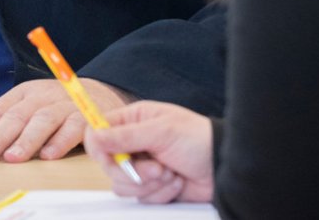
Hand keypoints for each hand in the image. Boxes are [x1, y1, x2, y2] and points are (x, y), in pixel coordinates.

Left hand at [0, 78, 127, 163]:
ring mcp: (64, 105)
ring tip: (12, 158)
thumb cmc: (53, 106)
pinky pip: (73, 128)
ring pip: (43, 120)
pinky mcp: (86, 117)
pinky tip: (48, 156)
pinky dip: (61, 141)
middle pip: (18, 115)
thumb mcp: (21, 108)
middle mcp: (42, 96)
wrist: (99, 95)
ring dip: (27, 140)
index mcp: (23, 93)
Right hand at [84, 101, 213, 203]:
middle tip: (156, 169)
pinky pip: (141, 197)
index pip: (99, 131)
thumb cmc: (198, 139)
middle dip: (132, 171)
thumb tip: (94, 135)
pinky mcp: (151, 186)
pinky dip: (160, 193)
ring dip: (149, 183)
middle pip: (107, 164)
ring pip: (122, 184)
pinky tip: (177, 182)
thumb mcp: (161, 132)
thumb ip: (125, 135)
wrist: (224, 168)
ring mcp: (142, 167)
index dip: (99, 146)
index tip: (108, 157)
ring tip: (170, 173)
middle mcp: (134, 143)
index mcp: (134, 121)